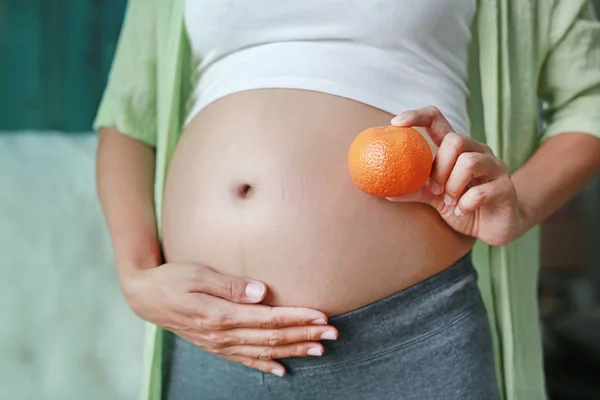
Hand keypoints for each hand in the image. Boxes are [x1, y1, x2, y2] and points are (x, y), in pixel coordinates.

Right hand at [120, 262, 337, 376]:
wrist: (145, 296)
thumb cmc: (172, 279)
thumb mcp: (198, 274)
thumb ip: (229, 284)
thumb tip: (261, 292)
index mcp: (220, 315)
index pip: (268, 319)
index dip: (298, 319)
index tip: (322, 317)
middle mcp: (222, 335)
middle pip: (272, 337)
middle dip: (305, 336)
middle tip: (333, 334)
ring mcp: (219, 344)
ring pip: (263, 352)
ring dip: (293, 350)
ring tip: (319, 350)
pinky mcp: (215, 346)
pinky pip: (245, 361)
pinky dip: (265, 366)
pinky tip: (282, 370)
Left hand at [387, 106, 522, 245]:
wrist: (496, 227)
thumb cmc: (462, 206)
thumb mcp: (434, 197)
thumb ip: (414, 189)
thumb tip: (384, 192)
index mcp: (458, 149)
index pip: (437, 119)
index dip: (417, 116)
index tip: (396, 123)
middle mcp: (478, 151)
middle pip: (456, 140)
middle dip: (440, 167)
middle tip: (437, 189)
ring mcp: (496, 167)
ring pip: (469, 162)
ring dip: (453, 186)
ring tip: (451, 202)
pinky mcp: (507, 188)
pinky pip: (481, 191)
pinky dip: (465, 204)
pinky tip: (463, 210)